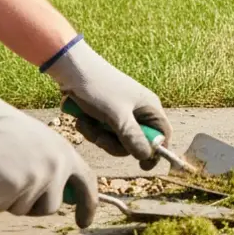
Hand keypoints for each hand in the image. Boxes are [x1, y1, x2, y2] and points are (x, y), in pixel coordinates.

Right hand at [0, 76, 98, 227]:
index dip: (87, 206)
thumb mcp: (42, 142)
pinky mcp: (9, 190)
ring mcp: (34, 180)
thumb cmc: (4, 128)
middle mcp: (55, 169)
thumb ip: (54, 164)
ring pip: (21, 209)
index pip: (86, 185)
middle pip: (50, 207)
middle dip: (32, 205)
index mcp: (66, 154)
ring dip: (5, 199)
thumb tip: (59, 192)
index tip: (84, 222)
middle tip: (12, 188)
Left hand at [42, 36, 171, 169]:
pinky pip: (102, 131)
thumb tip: (147, 157)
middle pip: (136, 141)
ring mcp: (121, 112)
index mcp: (149, 107)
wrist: (70, 68)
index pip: (162, 135)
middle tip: (100, 136)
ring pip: (116, 138)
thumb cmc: (98, 88)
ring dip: (98, 136)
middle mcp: (138, 110)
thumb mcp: (116, 116)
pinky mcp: (105, 113)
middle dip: (115, 143)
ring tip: (86, 122)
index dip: (156, 151)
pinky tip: (81, 118)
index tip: (143, 166)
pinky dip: (91, 129)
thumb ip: (132, 138)